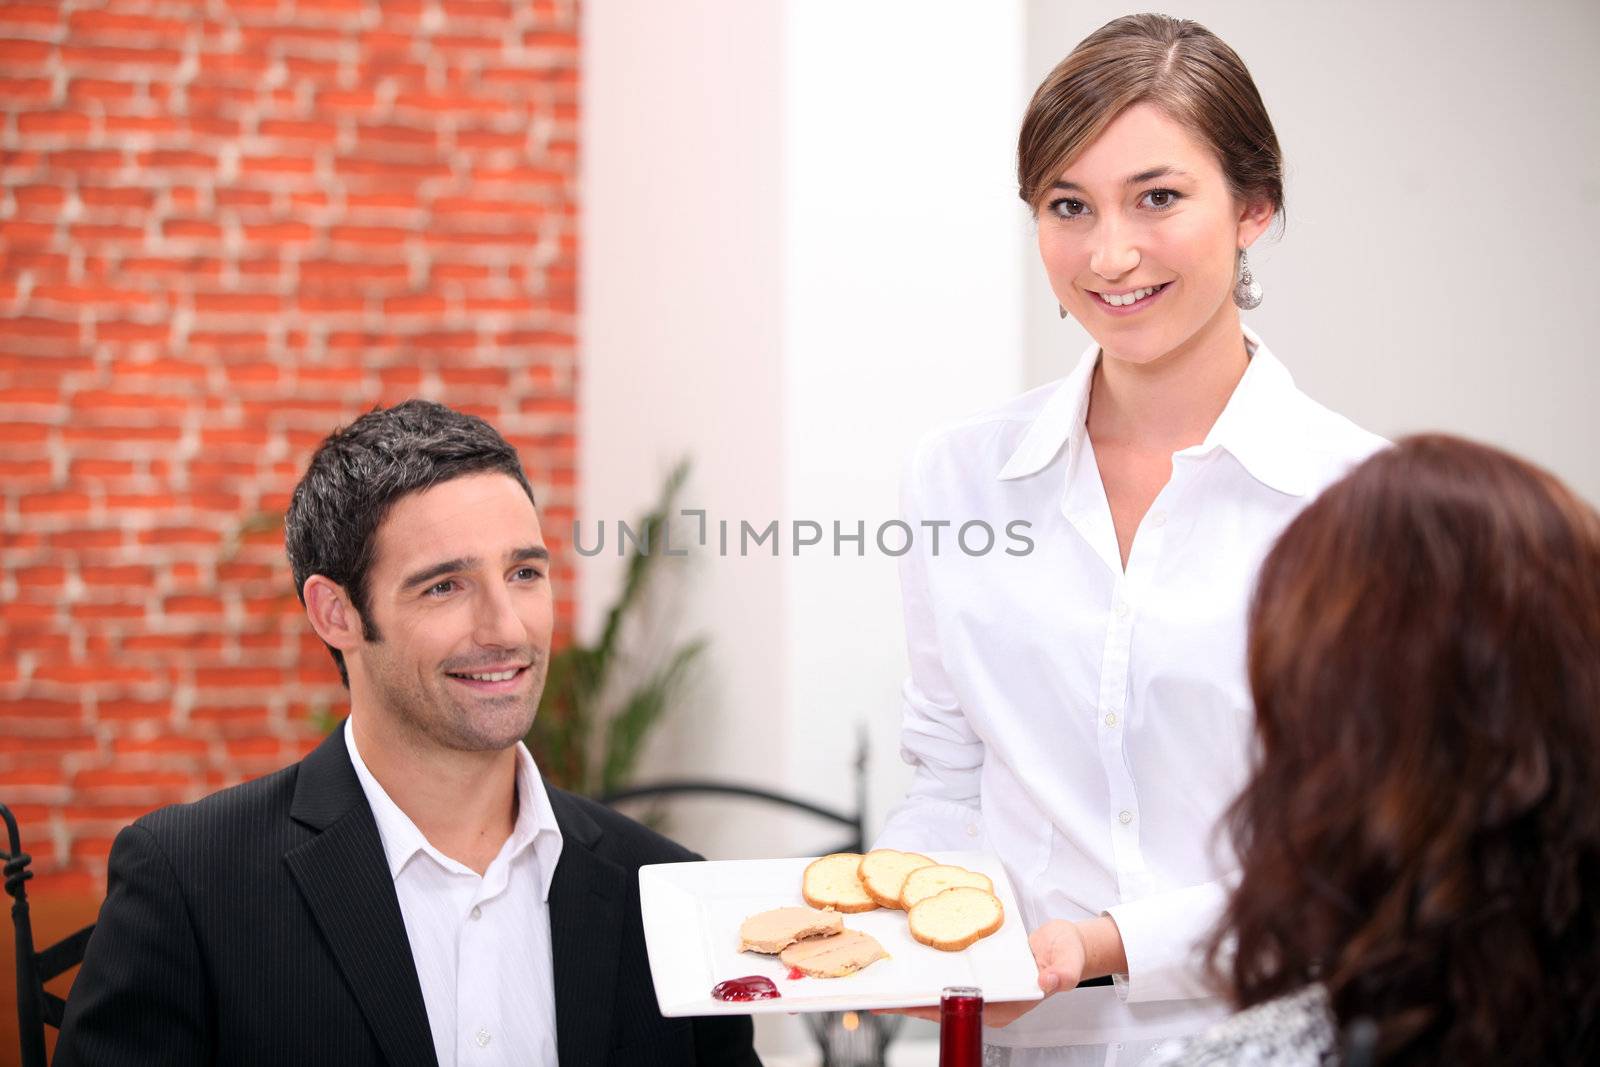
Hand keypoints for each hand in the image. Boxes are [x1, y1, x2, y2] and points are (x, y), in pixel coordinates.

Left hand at [872, 920, 1087, 1026]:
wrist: (1065, 944)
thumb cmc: (1066, 953)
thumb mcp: (1067, 961)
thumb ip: (1060, 973)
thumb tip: (1048, 981)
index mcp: (1004, 1006)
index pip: (960, 1010)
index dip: (929, 1007)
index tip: (901, 1003)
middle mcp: (986, 1001)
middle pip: (940, 1004)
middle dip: (908, 1000)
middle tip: (875, 993)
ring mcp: (979, 989)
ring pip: (938, 992)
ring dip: (911, 987)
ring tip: (879, 980)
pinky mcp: (974, 973)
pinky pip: (944, 976)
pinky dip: (924, 971)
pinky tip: (904, 960)